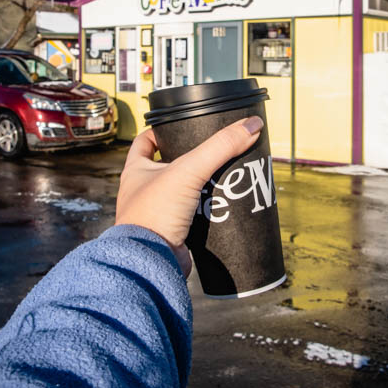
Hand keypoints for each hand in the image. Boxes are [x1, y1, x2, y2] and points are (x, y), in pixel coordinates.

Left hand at [115, 116, 263, 276]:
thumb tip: (251, 125)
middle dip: (190, 159)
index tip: (181, 125)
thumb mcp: (189, 171)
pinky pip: (191, 216)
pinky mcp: (172, 232)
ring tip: (224, 174)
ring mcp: (157, 212)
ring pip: (182, 192)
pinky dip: (206, 211)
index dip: (162, 131)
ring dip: (200, 185)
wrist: (150, 262)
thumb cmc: (155, 214)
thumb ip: (220, 146)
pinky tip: (223, 205)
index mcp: (136, 171)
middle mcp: (143, 191)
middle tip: (212, 151)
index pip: (146, 141)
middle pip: (168, 166)